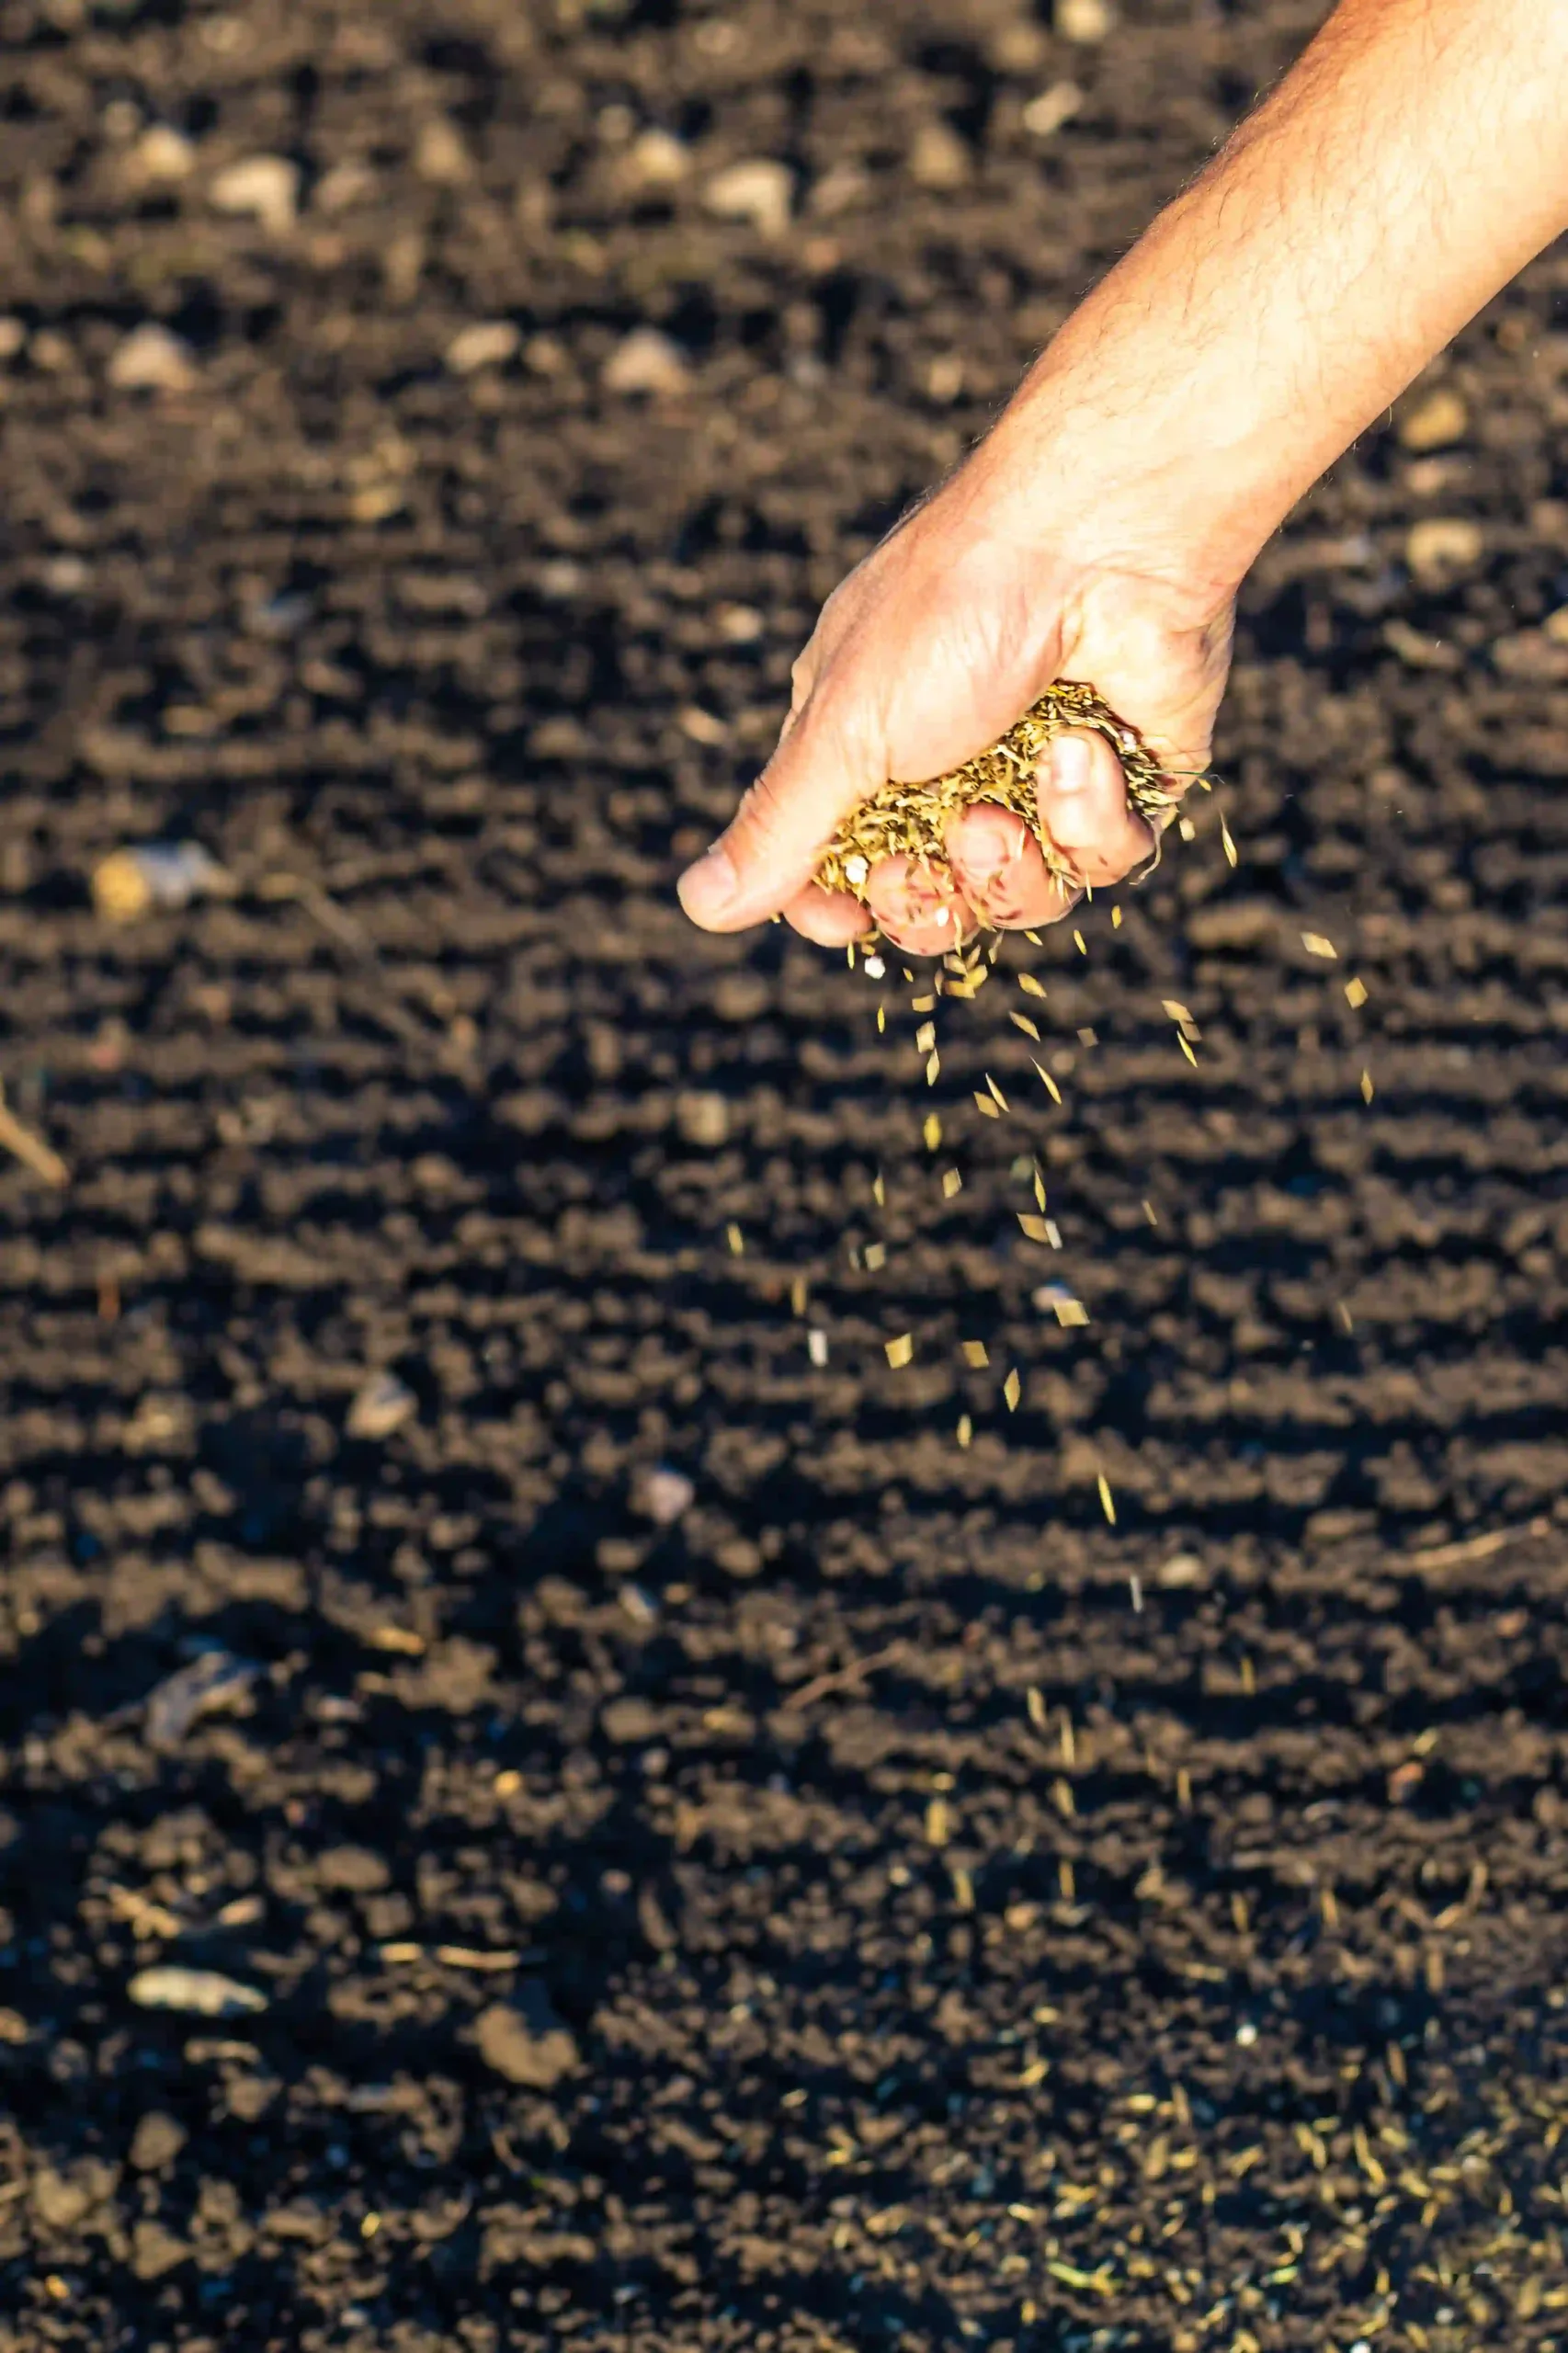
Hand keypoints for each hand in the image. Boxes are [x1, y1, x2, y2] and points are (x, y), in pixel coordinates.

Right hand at [676, 425, 1238, 956]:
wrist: (1108, 533)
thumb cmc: (957, 607)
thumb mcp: (843, 726)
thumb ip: (780, 826)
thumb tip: (700, 904)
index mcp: (867, 746)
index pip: (842, 872)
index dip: (842, 911)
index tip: (843, 917)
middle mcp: (955, 768)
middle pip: (935, 906)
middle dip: (930, 899)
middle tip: (931, 854)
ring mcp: (1046, 776)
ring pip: (1024, 899)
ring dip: (1010, 865)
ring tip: (1006, 803)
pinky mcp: (1131, 778)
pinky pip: (1108, 860)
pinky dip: (1090, 817)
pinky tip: (1083, 747)